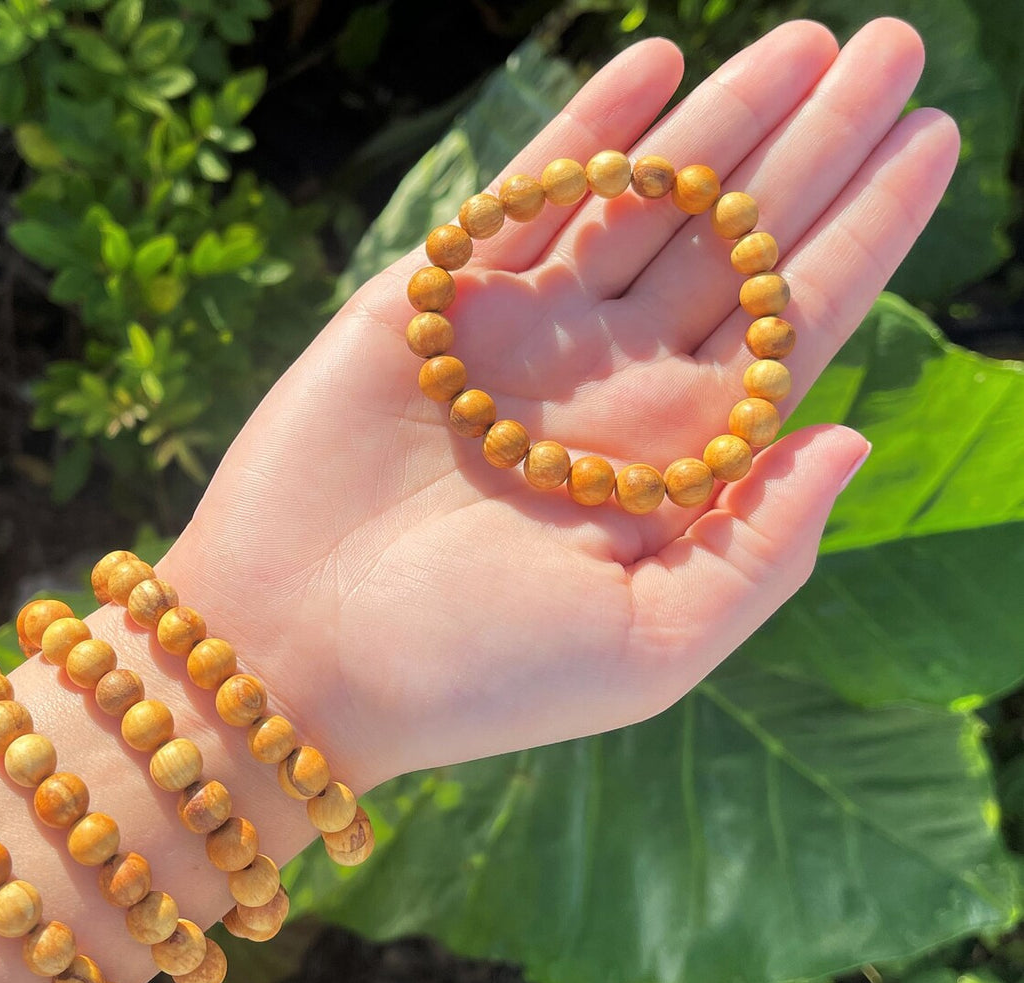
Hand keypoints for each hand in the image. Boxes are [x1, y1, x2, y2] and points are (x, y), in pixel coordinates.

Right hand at [163, 18, 953, 786]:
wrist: (294, 654)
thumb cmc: (469, 674)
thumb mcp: (646, 648)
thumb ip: (759, 553)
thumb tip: (848, 437)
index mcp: (670, 465)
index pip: (791, 327)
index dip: (868, 233)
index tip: (934, 142)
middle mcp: (606, 389)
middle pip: (735, 245)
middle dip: (817, 147)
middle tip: (894, 49)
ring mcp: (521, 341)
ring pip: (642, 204)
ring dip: (721, 120)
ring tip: (808, 41)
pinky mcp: (432, 307)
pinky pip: (524, 197)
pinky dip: (586, 131)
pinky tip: (654, 68)